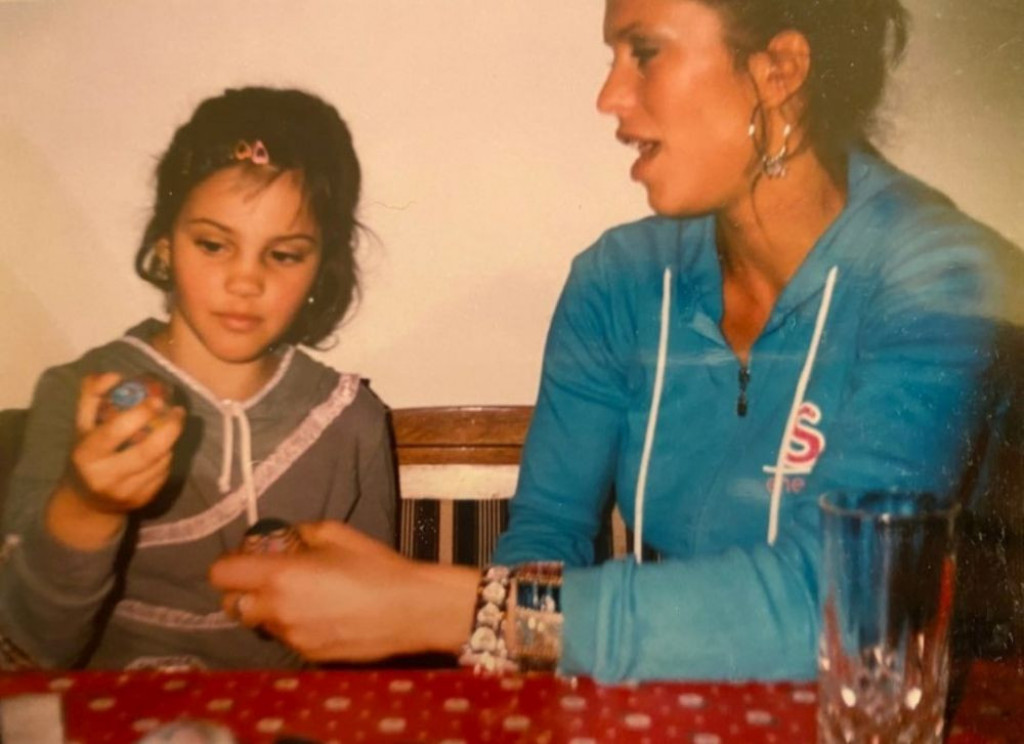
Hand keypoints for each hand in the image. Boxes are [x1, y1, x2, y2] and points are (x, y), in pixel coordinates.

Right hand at [46, 372, 185, 547]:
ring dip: (170, 442)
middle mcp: (105, 476)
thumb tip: (114, 375)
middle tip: (178, 411)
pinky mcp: (142, 502)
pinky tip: (165, 448)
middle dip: (169, 429)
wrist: (88, 502)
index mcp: (86, 454)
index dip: (140, 414)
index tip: (157, 400)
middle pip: (147, 451)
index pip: (116, 431)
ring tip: (172, 426)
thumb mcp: (82, 425)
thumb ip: (92, 395)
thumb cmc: (88, 453)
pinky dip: (168, 458)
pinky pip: (164, 474)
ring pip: (160, 462)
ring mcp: (125, 492)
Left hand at [209, 521, 478, 662]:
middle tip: (271, 579)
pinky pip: (285, 637)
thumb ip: (300, 533)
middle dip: (244, 590)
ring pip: (259, 623)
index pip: (221, 574)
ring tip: (303, 597)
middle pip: (231, 605)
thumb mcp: (337, 533)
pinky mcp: (306, 655)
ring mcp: (290, 637)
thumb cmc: (375, 566)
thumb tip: (284, 539)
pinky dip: (293, 625)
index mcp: (280, 575)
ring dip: (269, 609)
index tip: (249, 558)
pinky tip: (323, 614)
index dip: (231, 564)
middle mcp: (277, 609)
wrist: (411, 609)